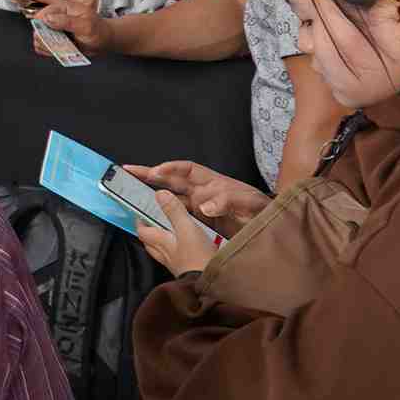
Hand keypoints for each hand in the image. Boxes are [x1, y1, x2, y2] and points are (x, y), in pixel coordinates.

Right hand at [31, 0, 108, 51]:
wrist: (103, 40)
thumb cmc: (98, 31)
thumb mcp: (86, 26)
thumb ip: (68, 21)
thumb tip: (47, 18)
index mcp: (64, 7)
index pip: (45, 11)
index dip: (41, 22)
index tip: (45, 32)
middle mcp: (56, 16)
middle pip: (38, 24)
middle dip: (43, 36)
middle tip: (56, 42)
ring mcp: (54, 27)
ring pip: (38, 36)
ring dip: (45, 44)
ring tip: (58, 48)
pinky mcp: (53, 38)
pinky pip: (42, 45)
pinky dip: (46, 50)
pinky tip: (56, 51)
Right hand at [127, 161, 269, 236]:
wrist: (272, 230)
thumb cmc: (261, 210)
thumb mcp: (249, 202)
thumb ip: (228, 201)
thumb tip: (204, 205)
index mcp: (213, 182)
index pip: (187, 169)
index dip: (170, 168)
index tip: (155, 173)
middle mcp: (202, 192)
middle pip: (172, 180)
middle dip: (150, 175)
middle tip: (127, 171)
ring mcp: (199, 208)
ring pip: (171, 199)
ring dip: (152, 196)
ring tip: (130, 194)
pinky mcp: (200, 224)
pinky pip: (177, 217)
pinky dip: (163, 217)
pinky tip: (151, 220)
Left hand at [136, 190, 217, 276]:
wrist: (212, 285)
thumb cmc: (197, 259)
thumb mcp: (187, 229)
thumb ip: (174, 211)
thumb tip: (160, 195)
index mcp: (161, 242)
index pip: (142, 231)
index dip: (139, 222)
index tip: (139, 214)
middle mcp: (166, 255)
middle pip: (150, 243)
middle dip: (149, 233)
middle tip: (151, 223)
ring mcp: (176, 265)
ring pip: (162, 252)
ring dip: (162, 243)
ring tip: (169, 234)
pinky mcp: (188, 271)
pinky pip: (176, 259)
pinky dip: (178, 252)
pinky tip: (188, 249)